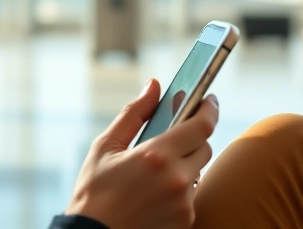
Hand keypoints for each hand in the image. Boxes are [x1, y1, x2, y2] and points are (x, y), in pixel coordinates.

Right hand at [64, 79, 218, 228]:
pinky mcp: (186, 221)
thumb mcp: (106, 146)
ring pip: (197, 171)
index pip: (201, 125)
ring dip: (184, 164)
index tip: (207, 99)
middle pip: (204, 147)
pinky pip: (192, 195)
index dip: (208, 108)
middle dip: (191, 137)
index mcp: (156, 155)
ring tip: (154, 171)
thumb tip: (154, 86)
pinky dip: (179, 188)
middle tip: (171, 136)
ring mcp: (184, 203)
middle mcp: (177, 180)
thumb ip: (134, 113)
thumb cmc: (94, 191)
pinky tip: (154, 192)